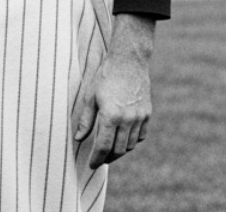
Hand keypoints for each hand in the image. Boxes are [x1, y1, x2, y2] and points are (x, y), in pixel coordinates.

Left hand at [74, 15, 154, 169]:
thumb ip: (86, 121)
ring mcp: (139, 117)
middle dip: (108, 158)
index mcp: (111, 116)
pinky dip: (132, 141)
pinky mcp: (147, 113)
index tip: (91, 165)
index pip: (104, 147)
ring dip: (120, 151)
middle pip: (118, 150)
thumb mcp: (90, 97)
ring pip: (130, 145)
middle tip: (100, 159)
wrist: (129, 61)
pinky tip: (123, 139)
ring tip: (110, 150)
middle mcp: (127, 119)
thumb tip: (78, 139)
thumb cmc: (106, 76)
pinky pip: (141, 136)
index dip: (97, 159)